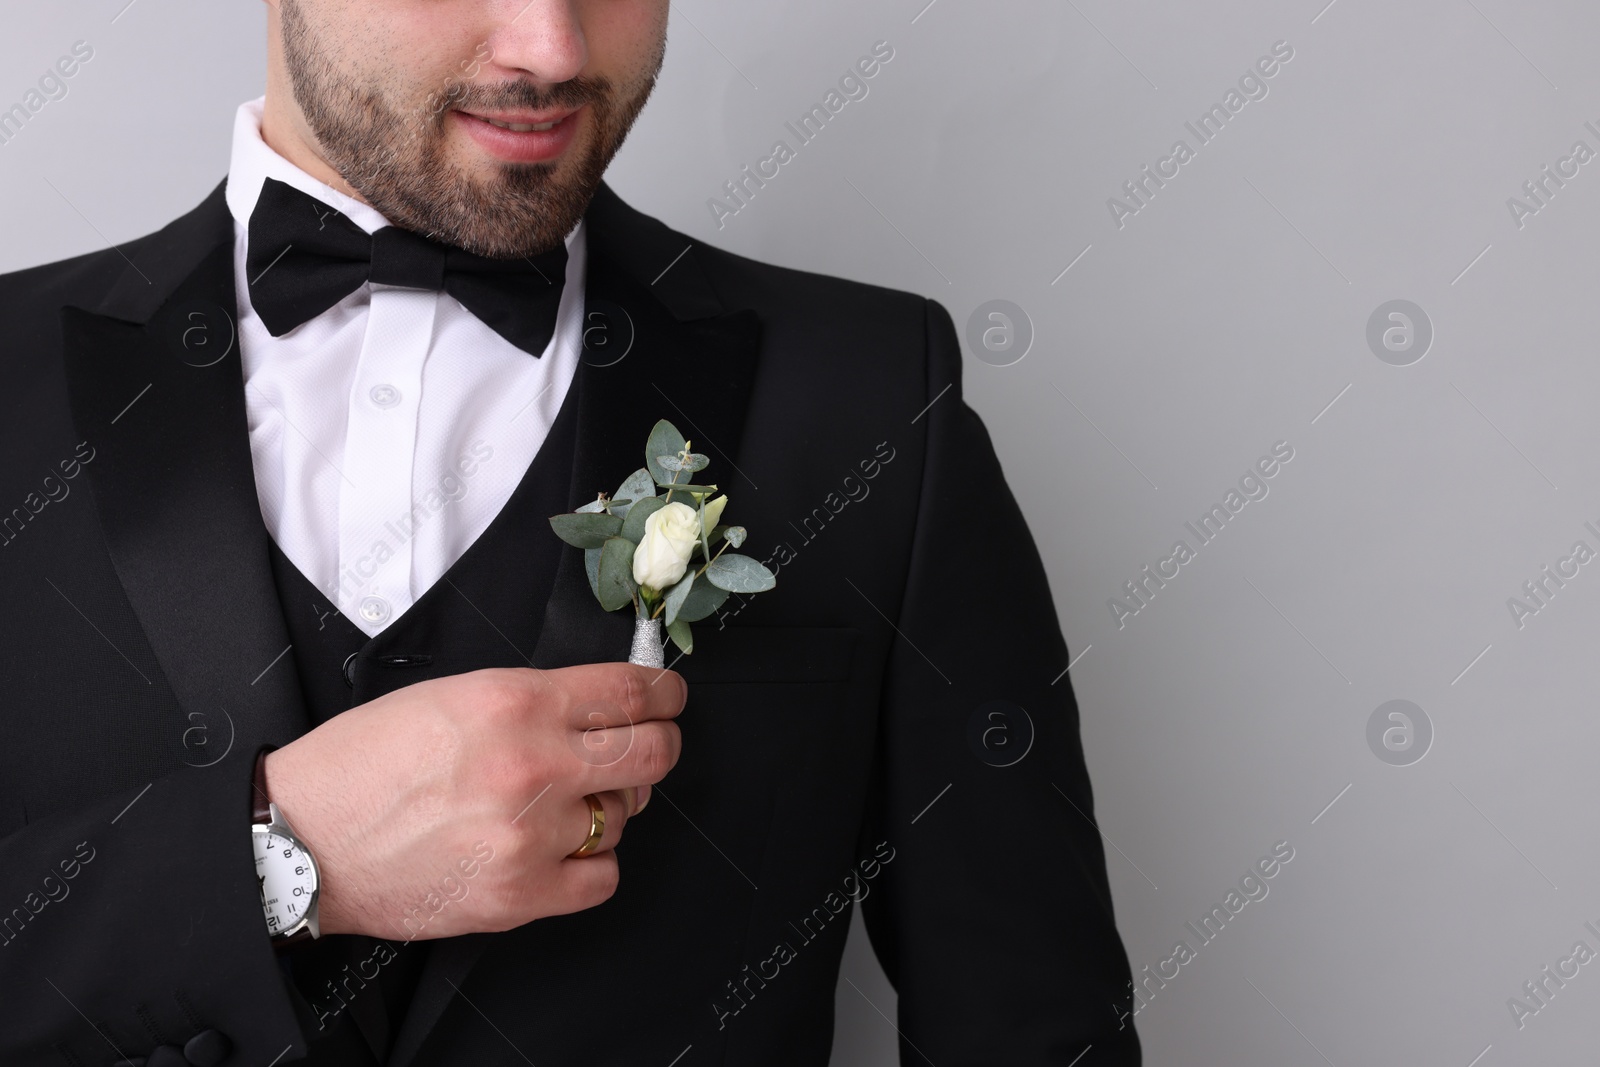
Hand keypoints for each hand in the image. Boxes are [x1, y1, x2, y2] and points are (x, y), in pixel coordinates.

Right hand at [262, 662, 685, 940]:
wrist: (302, 838)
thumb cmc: (365, 763)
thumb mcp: (452, 694)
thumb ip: (535, 700)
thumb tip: (603, 709)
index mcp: (515, 702)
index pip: (632, 692)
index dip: (666, 694)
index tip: (671, 699)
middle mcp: (533, 765)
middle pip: (652, 753)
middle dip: (659, 745)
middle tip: (648, 746)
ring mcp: (531, 834)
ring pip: (626, 816)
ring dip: (605, 807)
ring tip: (559, 803)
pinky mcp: (521, 894)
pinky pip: (603, 877)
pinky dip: (590, 863)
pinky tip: (558, 848)